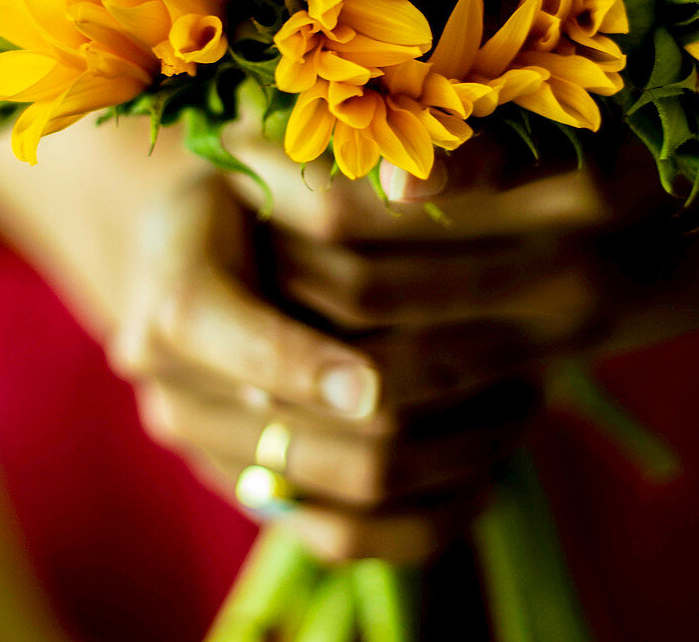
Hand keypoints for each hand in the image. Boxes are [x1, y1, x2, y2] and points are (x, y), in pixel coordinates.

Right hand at [113, 173, 542, 560]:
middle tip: (522, 371)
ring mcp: (218, 454)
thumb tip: (413, 190)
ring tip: (521, 410)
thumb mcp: (273, 159)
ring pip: (342, 494)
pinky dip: (422, 521)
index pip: (242, 348)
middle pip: (305, 436)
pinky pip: (345, 539)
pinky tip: (484, 482)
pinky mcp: (258, 494)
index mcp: (176, 299)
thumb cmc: (257, 190)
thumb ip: (328, 181)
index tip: (386, 373)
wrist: (207, 255)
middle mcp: (179, 392)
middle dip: (420, 410)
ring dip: (445, 461)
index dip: (310, 363)